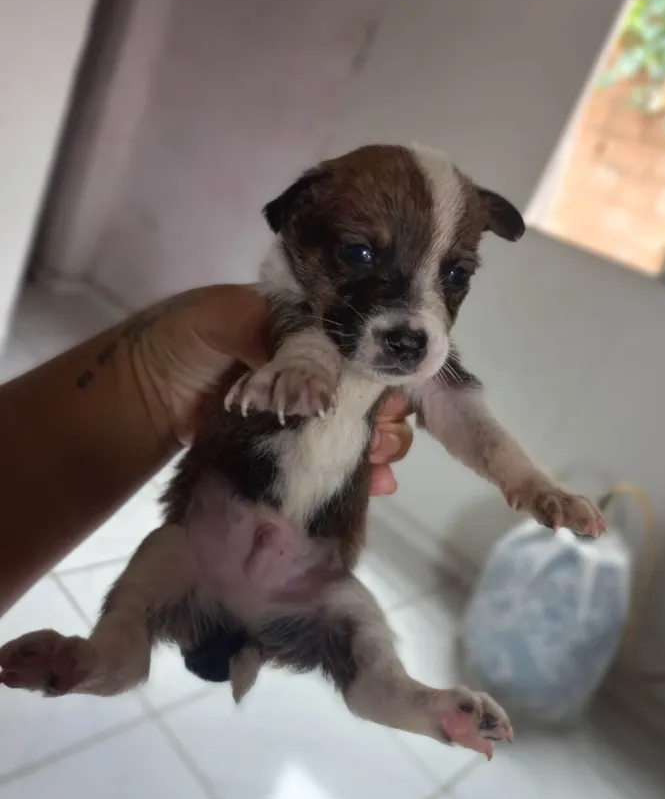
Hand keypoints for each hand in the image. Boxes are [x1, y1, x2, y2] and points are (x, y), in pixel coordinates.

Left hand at [135, 285, 411, 494]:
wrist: (141, 394)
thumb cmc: (182, 343)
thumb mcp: (224, 314)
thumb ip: (274, 328)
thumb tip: (321, 372)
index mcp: (305, 332)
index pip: (360, 349)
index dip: (379, 368)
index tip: (389, 389)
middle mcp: (312, 372)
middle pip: (368, 392)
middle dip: (387, 413)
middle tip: (384, 431)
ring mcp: (302, 414)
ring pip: (358, 429)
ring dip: (380, 445)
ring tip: (379, 460)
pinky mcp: (291, 449)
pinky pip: (332, 460)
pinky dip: (362, 474)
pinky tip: (378, 484)